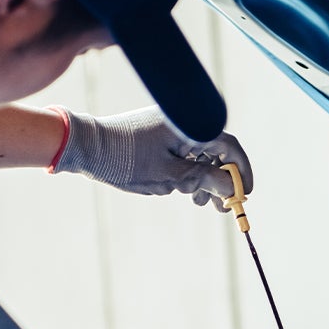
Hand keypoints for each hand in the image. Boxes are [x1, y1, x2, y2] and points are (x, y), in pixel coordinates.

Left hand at [54, 106, 252, 210]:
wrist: (85, 147)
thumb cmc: (126, 160)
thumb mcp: (170, 176)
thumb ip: (206, 180)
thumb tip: (232, 187)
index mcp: (190, 126)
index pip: (230, 146)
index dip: (241, 171)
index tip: (244, 194)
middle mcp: (184, 123)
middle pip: (218, 151)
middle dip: (223, 179)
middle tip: (223, 206)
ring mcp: (171, 128)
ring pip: (201, 154)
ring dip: (206, 179)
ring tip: (202, 203)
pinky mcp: (159, 135)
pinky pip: (185, 153)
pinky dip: (191, 172)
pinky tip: (186, 191)